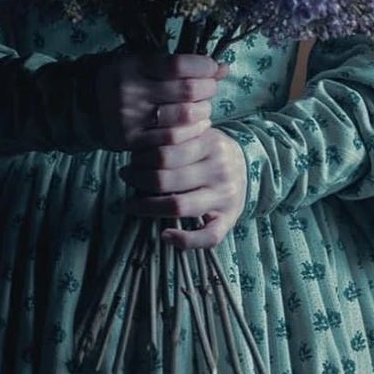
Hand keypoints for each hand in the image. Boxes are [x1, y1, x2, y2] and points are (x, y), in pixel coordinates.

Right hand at [94, 51, 228, 150]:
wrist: (87, 102)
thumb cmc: (126, 77)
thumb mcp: (146, 61)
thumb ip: (181, 63)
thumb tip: (223, 67)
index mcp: (134, 66)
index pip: (178, 65)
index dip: (203, 66)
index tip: (213, 68)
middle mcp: (131, 92)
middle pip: (186, 92)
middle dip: (208, 89)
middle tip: (210, 88)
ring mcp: (130, 119)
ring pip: (183, 118)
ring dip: (203, 112)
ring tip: (203, 108)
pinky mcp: (131, 141)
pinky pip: (171, 140)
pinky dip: (191, 133)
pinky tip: (195, 126)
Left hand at [120, 128, 246, 249]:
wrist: (247, 164)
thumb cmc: (211, 149)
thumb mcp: (199, 133)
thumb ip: (174, 136)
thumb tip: (137, 148)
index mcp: (210, 143)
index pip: (165, 154)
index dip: (141, 159)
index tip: (130, 161)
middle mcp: (220, 169)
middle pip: (167, 179)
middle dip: (138, 180)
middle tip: (126, 177)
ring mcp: (226, 196)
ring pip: (179, 205)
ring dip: (147, 207)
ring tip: (131, 204)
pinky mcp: (230, 219)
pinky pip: (209, 237)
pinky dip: (185, 240)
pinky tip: (165, 235)